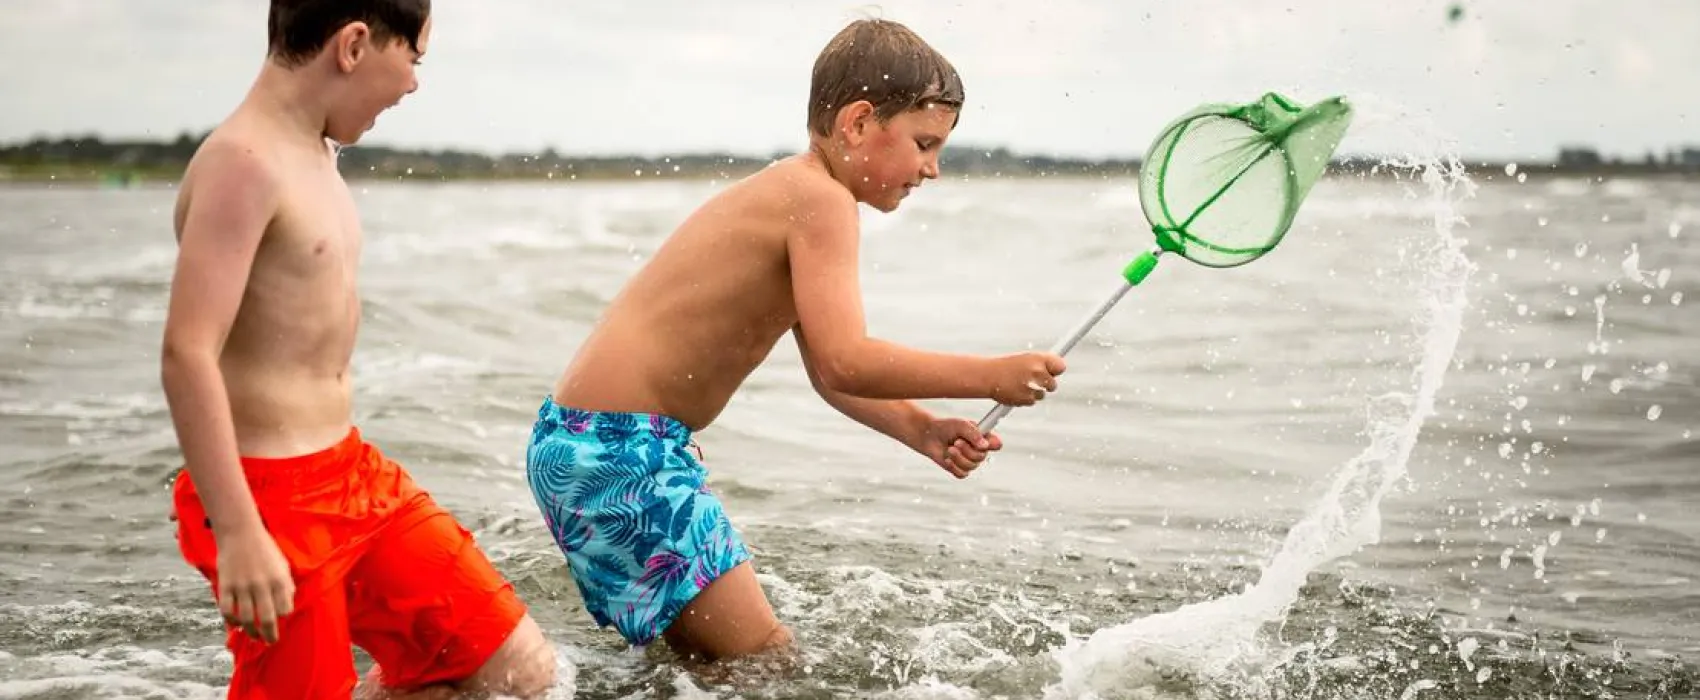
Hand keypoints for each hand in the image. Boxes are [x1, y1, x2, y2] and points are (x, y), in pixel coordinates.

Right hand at [213, 527, 294, 643]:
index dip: (284, 617)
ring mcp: (242, 587)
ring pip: (245, 619)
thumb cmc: (264, 548)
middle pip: (266, 619)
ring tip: (254, 636)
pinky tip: (236, 624)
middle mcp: (261, 585)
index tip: (282, 619)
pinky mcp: (225, 586)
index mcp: (279, 579)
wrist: (240, 532)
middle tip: (270, 641)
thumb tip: (286, 607)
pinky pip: (227, 611)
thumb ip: (286, 585)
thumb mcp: (282, 564)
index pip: (285, 609)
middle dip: (269, 635)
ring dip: (250, 632)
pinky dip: (231, 621)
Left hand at [918, 417, 1003, 478]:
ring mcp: (969, 461)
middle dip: (967, 450)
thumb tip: (984, 446)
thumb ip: (973, 433)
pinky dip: (953, 466)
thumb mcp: (960, 425)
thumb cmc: (947, 427)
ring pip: (971, 466)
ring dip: (958, 457)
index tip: (984, 442)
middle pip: (982, 457)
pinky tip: (947, 459)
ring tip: (950, 449)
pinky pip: (962, 474)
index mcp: (983, 437)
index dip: (993, 445)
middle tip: (957, 442)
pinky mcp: (959, 469)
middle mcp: (978, 450)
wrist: (929, 436)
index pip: (997, 444)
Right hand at [988, 351, 1066, 406]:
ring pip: (1042, 394)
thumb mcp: (1025, 359)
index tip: (1052, 371)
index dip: (1055, 370)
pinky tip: (1015, 391)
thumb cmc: (1005, 366)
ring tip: (1018, 385)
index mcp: (1038, 358)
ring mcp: (1033, 386)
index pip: (1060, 367)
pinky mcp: (1027, 399)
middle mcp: (1038, 371)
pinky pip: (1032, 401)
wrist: (988, 376)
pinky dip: (1025, 398)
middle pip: (1053, 384)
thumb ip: (1041, 364)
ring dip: (1034, 392)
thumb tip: (1057, 370)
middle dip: (1045, 384)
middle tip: (1032, 380)